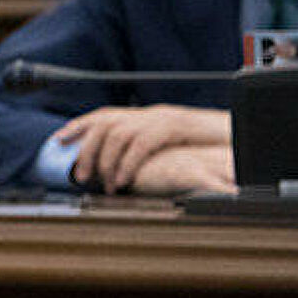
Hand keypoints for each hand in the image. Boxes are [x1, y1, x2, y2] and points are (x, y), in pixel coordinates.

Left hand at [56, 104, 230, 193]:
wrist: (240, 136)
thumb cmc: (204, 147)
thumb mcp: (170, 146)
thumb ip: (145, 152)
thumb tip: (116, 172)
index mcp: (145, 116)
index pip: (103, 115)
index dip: (78, 125)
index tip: (57, 139)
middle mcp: (149, 113)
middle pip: (104, 125)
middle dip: (86, 150)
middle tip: (80, 176)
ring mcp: (161, 117)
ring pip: (118, 135)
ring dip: (106, 162)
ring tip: (104, 184)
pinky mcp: (175, 127)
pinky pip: (142, 143)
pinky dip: (128, 163)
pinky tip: (123, 180)